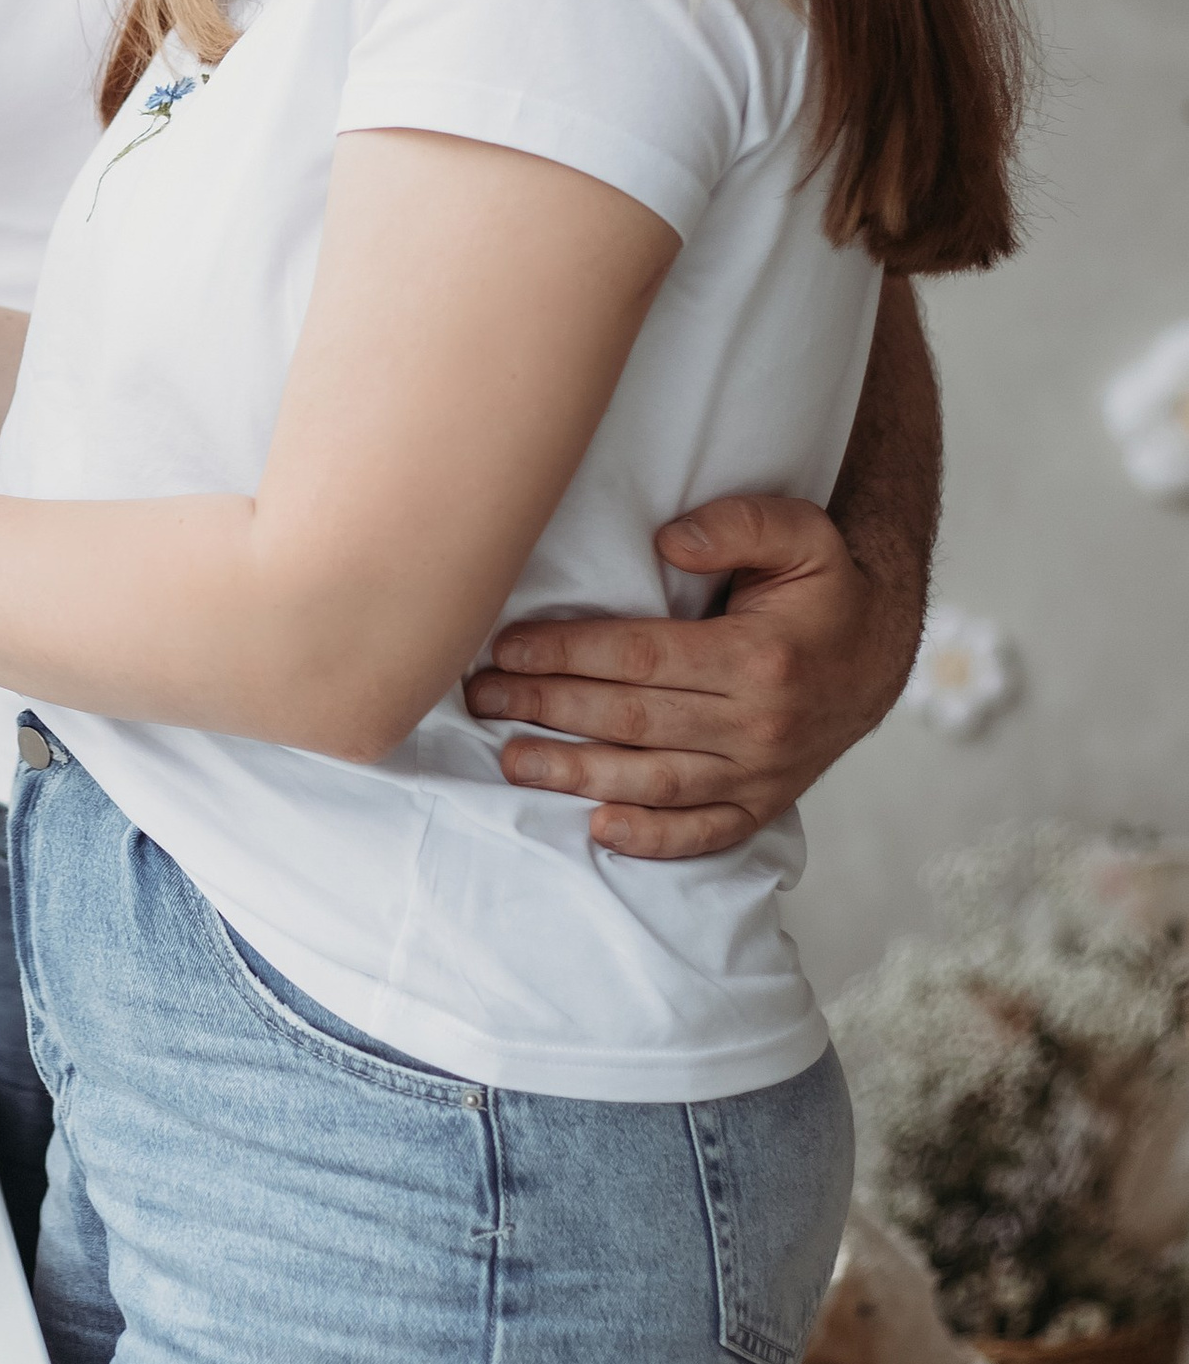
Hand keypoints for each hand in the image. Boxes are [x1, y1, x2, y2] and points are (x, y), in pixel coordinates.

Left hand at [464, 491, 916, 859]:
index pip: (640, 658)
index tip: (507, 646)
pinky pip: (703, 833)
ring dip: (575, 774)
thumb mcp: (801, 532)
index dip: (567, 653)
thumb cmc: (825, 588)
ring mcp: (761, 773)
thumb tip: (668, 542)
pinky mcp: (762, 803)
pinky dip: (652, 838)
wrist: (880, 654)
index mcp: (759, 658)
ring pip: (653, 782)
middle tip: (483, 696)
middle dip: (547, 708)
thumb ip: (739, 525)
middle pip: (631, 721)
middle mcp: (759, 724)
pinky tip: (597, 829)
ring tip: (510, 760)